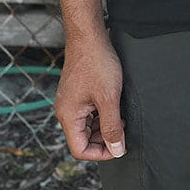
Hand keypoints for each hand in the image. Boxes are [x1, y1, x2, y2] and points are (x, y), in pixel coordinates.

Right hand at [55, 31, 126, 160]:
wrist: (89, 36)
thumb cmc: (97, 64)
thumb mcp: (109, 99)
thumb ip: (112, 127)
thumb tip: (117, 150)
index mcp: (69, 116)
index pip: (80, 149)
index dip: (101, 153)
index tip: (119, 146)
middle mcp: (66, 111)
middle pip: (83, 139)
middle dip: (104, 139)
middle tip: (123, 130)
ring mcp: (71, 101)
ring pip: (87, 126)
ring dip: (104, 126)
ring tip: (121, 117)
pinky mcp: (78, 92)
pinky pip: (88, 112)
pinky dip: (102, 114)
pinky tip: (115, 105)